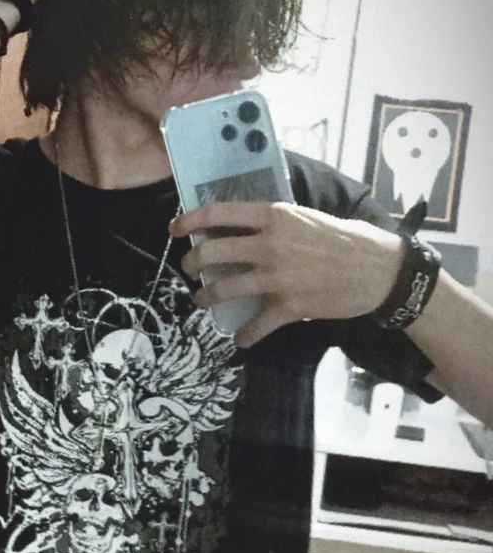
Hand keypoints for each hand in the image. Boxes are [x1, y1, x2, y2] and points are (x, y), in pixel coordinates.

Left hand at [170, 200, 403, 347]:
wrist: (379, 269)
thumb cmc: (345, 239)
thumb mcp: (306, 216)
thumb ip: (274, 222)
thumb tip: (242, 227)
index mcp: (274, 216)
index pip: (218, 213)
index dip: (189, 220)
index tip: (174, 229)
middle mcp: (269, 244)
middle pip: (211, 253)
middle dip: (192, 264)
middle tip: (190, 271)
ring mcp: (278, 277)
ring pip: (223, 290)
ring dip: (206, 298)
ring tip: (202, 301)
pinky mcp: (290, 306)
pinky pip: (255, 325)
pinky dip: (244, 336)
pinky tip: (240, 339)